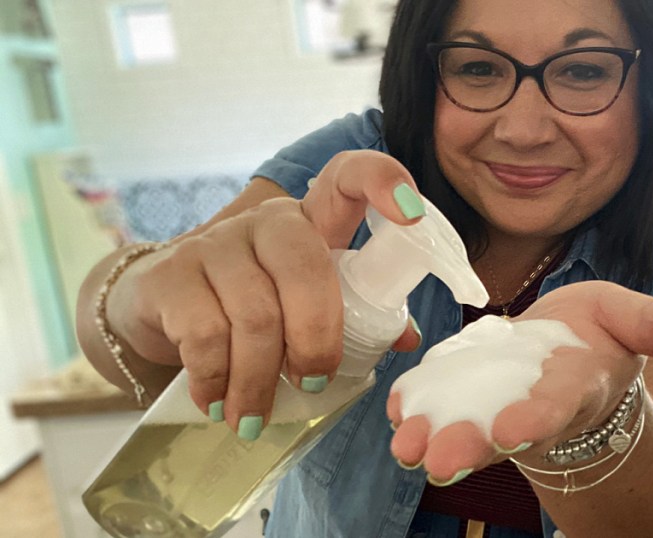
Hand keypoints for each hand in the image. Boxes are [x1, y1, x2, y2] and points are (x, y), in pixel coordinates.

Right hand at [105, 150, 422, 435]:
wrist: (160, 304)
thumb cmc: (254, 305)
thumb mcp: (306, 304)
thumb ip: (357, 316)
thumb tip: (406, 339)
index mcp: (312, 222)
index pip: (347, 178)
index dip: (381, 182)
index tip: (410, 212)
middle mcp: (266, 222)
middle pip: (305, 271)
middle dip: (316, 340)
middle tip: (312, 383)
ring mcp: (215, 243)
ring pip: (255, 316)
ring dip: (260, 379)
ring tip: (255, 415)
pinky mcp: (170, 274)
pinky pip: (204, 335)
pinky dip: (216, 380)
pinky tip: (217, 403)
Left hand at [385, 280, 652, 483]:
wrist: (561, 358)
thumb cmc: (594, 338)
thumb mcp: (629, 318)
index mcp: (576, 386)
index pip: (559, 405)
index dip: (537, 418)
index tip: (511, 433)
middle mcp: (532, 407)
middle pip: (503, 430)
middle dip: (473, 444)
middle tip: (439, 460)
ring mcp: (493, 406)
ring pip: (464, 427)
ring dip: (435, 438)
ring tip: (407, 448)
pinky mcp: (462, 396)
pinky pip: (437, 404)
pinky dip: (415, 407)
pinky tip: (398, 408)